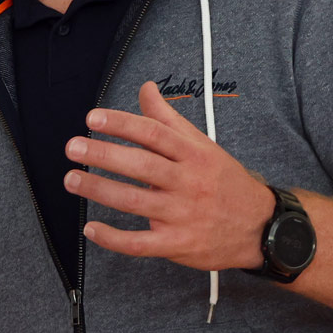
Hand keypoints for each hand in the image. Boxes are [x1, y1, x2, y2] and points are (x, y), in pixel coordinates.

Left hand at [64, 80, 275, 271]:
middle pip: (142, 165)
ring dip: (100, 190)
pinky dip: (114, 238)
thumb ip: (168, 118)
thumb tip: (145, 88)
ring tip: (72, 180)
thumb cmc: (223, 180)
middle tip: (74, 147)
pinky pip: (140, 244)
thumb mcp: (201, 144)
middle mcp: (188, 182)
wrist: (260, 226)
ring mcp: (183, 215)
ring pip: (135, 202)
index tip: (93, 118)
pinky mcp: (178, 244)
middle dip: (104, 155)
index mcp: (193, 154)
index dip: (122, 124)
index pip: (154, 133)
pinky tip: (91, 228)